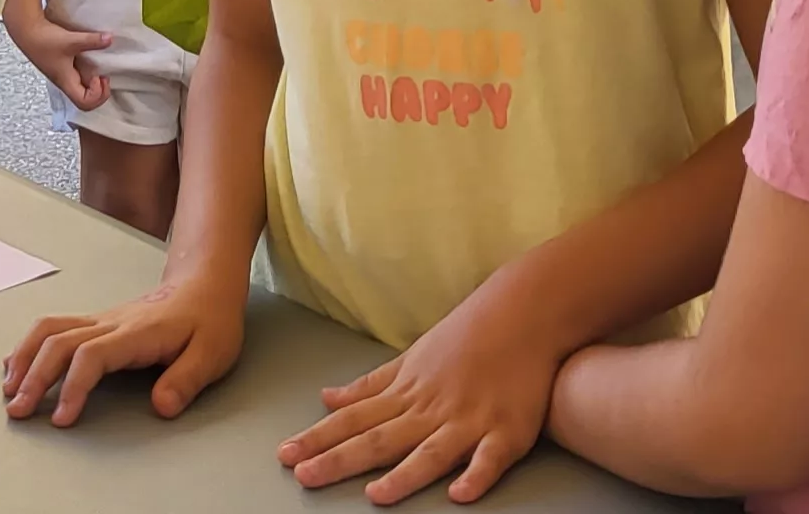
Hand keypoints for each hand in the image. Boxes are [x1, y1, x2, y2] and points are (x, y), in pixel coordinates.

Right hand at [2, 275, 247, 425]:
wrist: (205, 285)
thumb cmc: (209, 321)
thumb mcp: (213, 354)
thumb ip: (186, 381)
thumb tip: (162, 407)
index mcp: (137, 333)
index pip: (92, 356)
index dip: (73, 387)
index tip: (61, 418)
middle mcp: (111, 323)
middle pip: (59, 343)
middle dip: (34, 377)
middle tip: (18, 411)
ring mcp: (100, 320)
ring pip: (49, 329)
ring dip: (24, 358)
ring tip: (9, 389)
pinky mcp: (96, 323)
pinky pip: (53, 328)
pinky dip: (29, 346)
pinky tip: (16, 364)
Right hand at [3, 0, 114, 109]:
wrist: (26, 30)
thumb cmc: (43, 39)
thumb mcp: (71, 40)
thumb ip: (92, 40)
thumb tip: (109, 39)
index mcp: (66, 81)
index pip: (85, 103)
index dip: (97, 95)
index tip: (99, 77)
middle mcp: (64, 82)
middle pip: (85, 101)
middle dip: (99, 92)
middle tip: (103, 76)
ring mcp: (62, 75)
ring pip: (81, 90)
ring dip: (93, 83)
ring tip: (97, 69)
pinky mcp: (61, 67)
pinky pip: (77, 78)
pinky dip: (87, 74)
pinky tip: (89, 60)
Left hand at [279, 282, 562, 501]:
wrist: (522, 313)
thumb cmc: (464, 339)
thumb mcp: (410, 360)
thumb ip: (369, 385)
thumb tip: (325, 398)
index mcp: (406, 393)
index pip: (353, 420)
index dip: (318, 438)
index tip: (286, 455)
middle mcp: (431, 409)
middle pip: (380, 438)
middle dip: (340, 459)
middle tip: (304, 477)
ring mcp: (470, 420)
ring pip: (432, 452)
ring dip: (404, 475)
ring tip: (376, 496)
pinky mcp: (509, 431)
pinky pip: (491, 459)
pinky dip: (476, 475)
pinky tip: (460, 494)